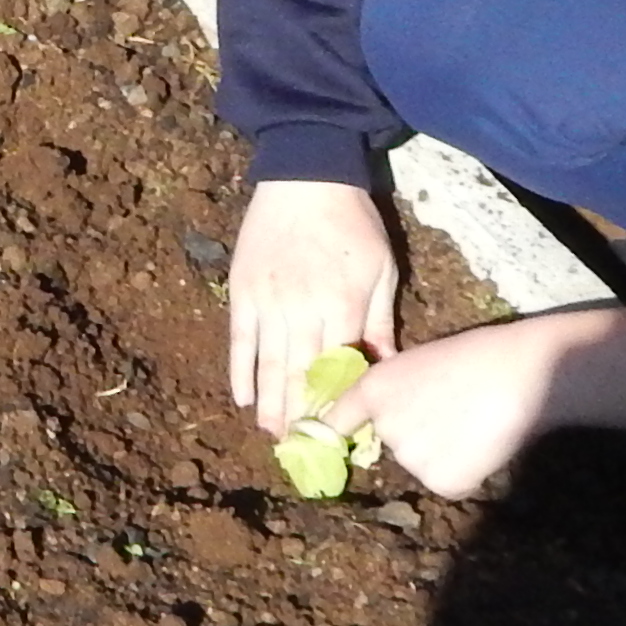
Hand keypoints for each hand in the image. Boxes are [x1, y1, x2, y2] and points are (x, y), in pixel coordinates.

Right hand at [223, 179, 397, 430]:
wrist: (306, 176)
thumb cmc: (353, 223)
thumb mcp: (382, 269)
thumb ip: (381, 321)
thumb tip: (385, 369)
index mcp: (344, 305)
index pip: (341, 369)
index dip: (339, 405)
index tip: (340, 436)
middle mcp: (304, 310)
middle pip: (302, 375)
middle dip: (302, 417)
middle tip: (302, 450)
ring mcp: (269, 302)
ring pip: (269, 366)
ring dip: (271, 405)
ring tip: (273, 437)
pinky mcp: (243, 292)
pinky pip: (239, 341)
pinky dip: (240, 372)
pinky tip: (243, 399)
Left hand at [338, 303, 625, 495]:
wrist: (522, 374)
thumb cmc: (476, 357)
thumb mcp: (419, 361)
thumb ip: (392, 392)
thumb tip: (379, 424)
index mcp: (375, 389)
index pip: (335, 420)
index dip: (325, 434)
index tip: (309, 446)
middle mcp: (385, 425)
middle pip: (389, 444)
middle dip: (413, 434)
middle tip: (450, 410)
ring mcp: (413, 456)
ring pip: (420, 464)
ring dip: (441, 453)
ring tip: (472, 422)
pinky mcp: (442, 481)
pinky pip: (447, 482)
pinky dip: (464, 471)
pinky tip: (484, 443)